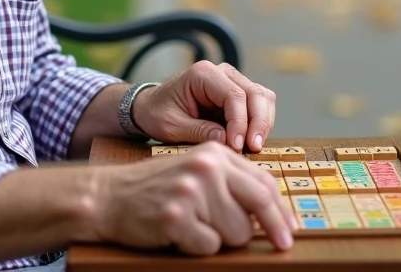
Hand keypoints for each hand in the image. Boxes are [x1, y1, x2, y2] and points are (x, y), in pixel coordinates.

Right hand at [92, 142, 295, 254]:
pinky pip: (208, 246)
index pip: (263, 181)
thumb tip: (274, 210)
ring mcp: (190, 191)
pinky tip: (180, 234)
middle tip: (281, 246)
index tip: (290, 230)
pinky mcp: (176, 217)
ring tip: (197, 227)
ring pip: (236, 232)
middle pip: (258, 205)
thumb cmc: (158, 187)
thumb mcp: (197, 170)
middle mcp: (206, 167)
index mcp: (215, 154)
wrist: (110, 196)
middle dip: (272, 229)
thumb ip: (232, 182)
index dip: (281, 210)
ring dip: (222, 239)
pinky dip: (198, 247)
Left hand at [132, 61, 276, 152]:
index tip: (237, 146)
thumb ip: (198, 131)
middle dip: (258, 122)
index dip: (240, 122)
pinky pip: (259, 106)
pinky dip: (260, 123)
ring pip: (263, 98)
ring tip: (254, 147)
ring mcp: (232, 81)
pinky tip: (251, 141)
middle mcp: (222, 72)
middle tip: (253, 148)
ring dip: (263, 123)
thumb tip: (227, 142)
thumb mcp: (171, 126)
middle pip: (255, 93)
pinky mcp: (238, 95)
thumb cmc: (158, 114)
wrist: (150, 108)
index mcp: (203, 74)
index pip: (234, 95)